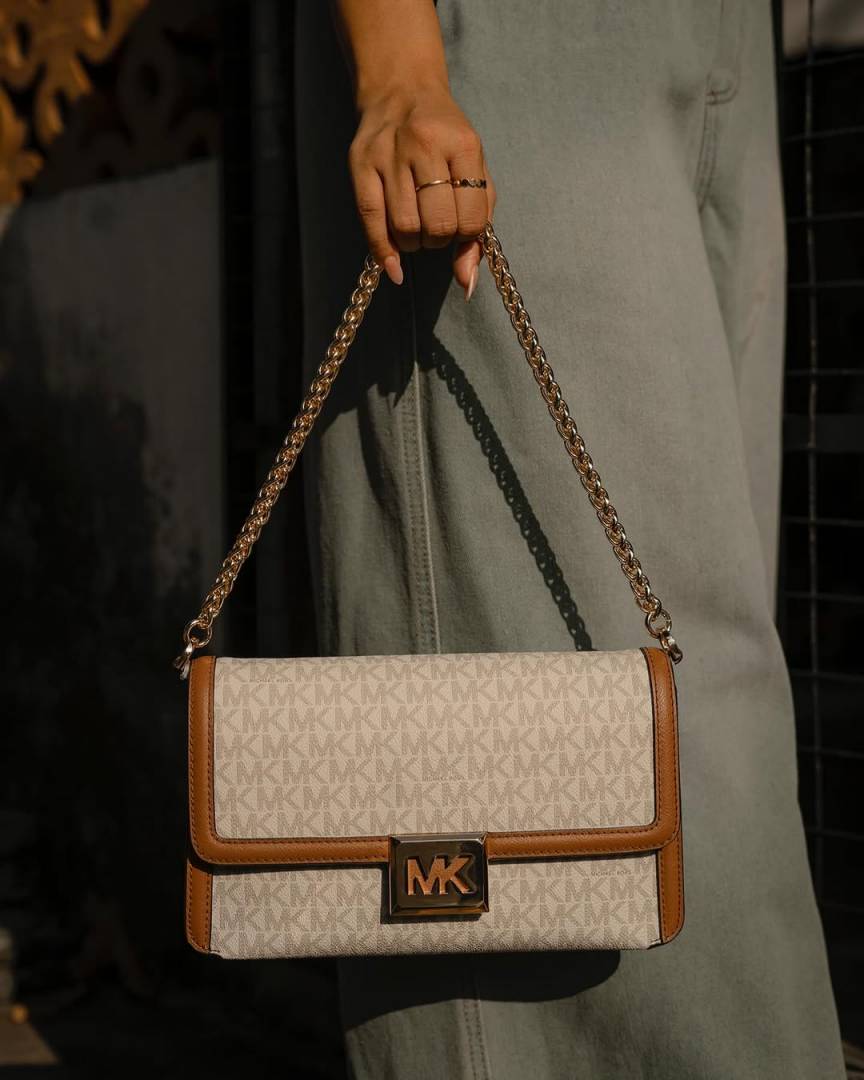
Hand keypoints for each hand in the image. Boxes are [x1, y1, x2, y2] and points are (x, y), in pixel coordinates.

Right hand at [348, 84, 495, 297]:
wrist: (402, 90)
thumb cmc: (445, 140)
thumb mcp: (474, 171)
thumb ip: (479, 226)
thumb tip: (467, 283)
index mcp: (463, 145)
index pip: (471, 218)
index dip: (467, 234)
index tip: (460, 226)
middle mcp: (425, 145)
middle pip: (437, 225)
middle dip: (440, 239)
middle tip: (437, 227)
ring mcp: (389, 153)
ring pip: (405, 228)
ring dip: (414, 243)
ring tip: (417, 228)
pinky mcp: (360, 163)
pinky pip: (371, 221)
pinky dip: (384, 252)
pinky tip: (393, 267)